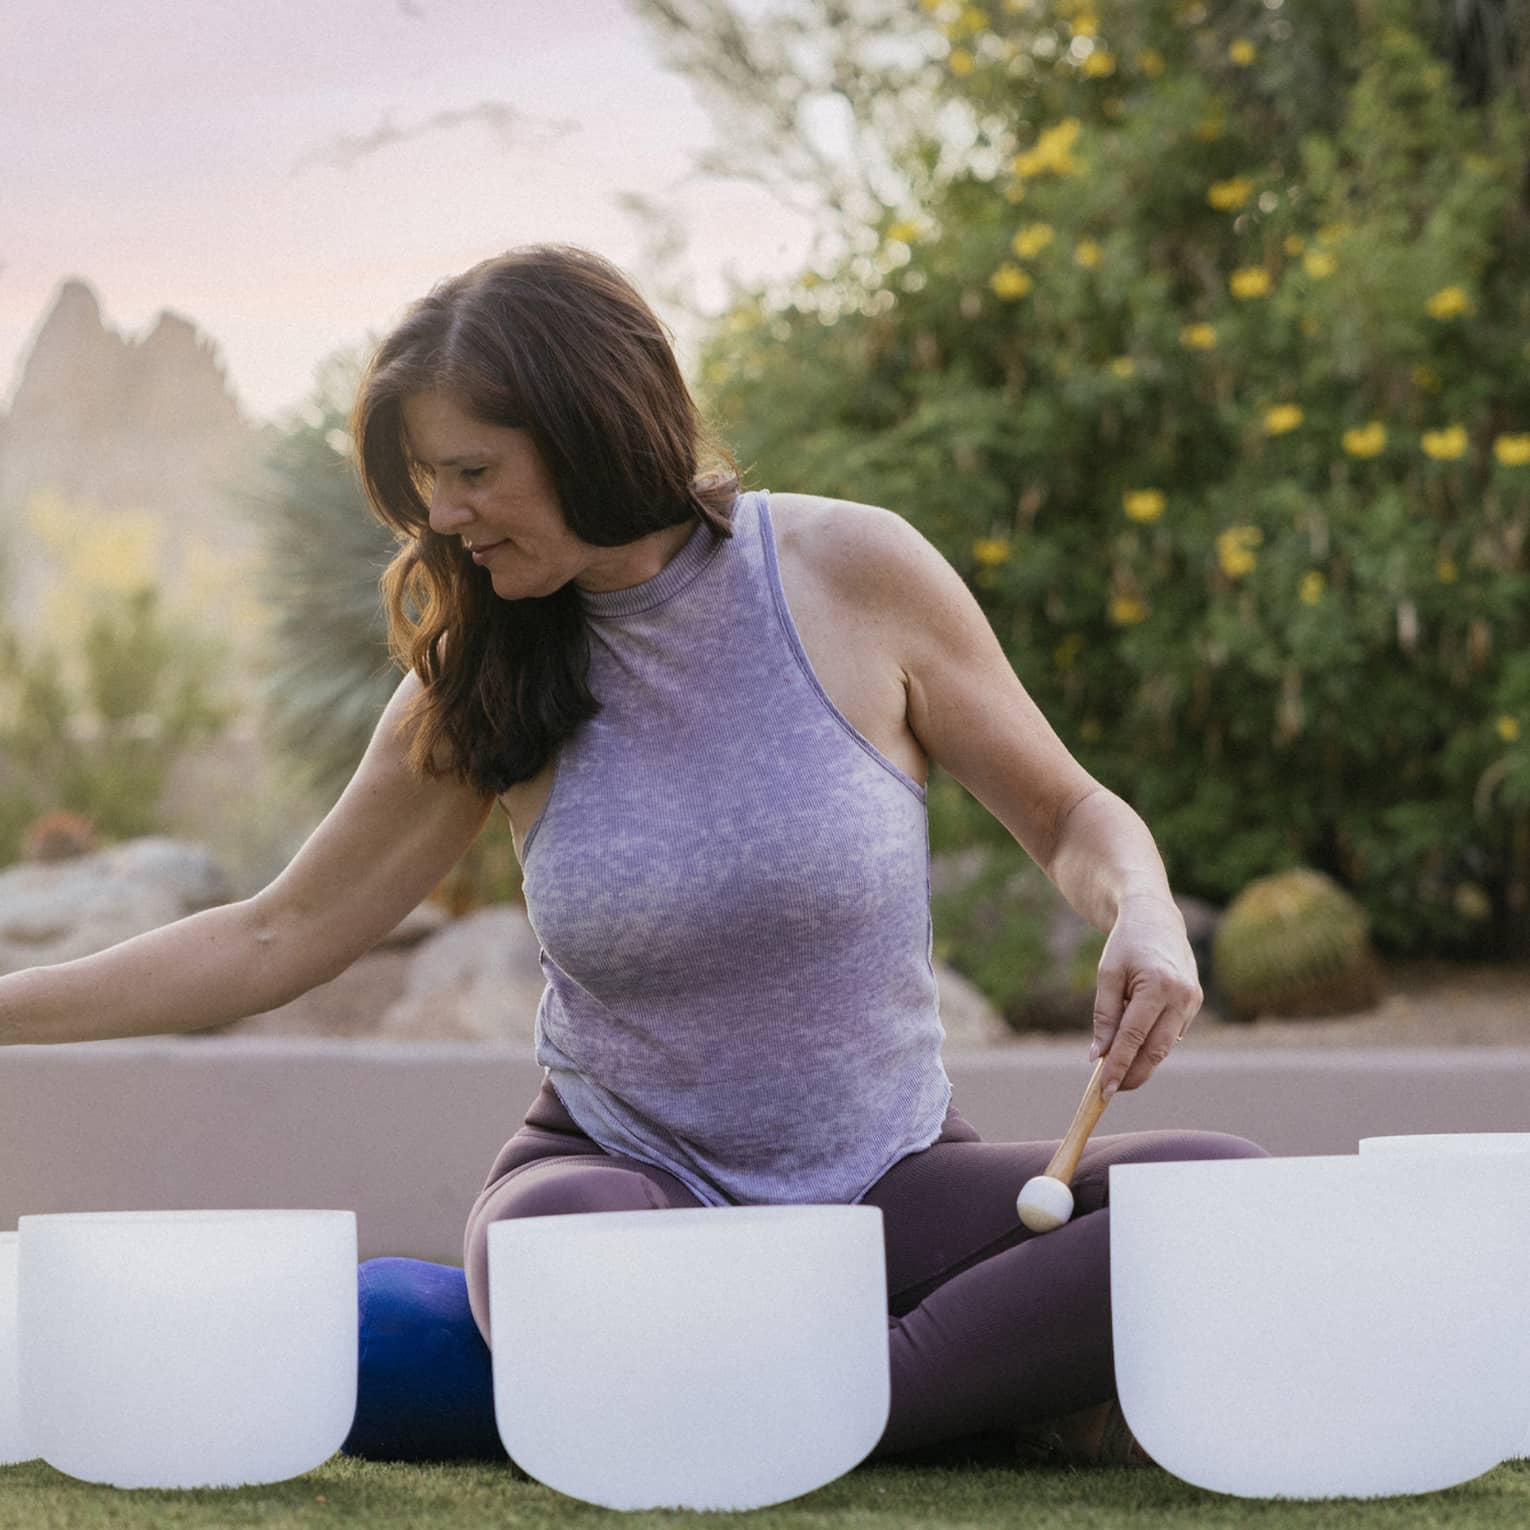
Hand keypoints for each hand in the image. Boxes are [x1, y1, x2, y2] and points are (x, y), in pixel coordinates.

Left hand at [1090, 895, 1202, 1099]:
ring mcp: (1193, 1001)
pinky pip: (1171, 1033)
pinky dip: (1152, 1044)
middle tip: (1110, 1091)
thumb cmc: (1126, 945)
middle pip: (1156, 1049)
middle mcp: (1182, 996)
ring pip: (1165, 1045)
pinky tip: (1134, 1048)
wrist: (1156, 919)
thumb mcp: (1107, 975)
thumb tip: (1097, 1056)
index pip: (1134, 1037)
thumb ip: (1104, 1016)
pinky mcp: (1195, 1003)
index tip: (1104, 1090)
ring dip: (1142, 1062)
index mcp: (1158, 985)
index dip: (1118, 1066)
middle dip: (1133, 1073)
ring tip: (1117, 1073)